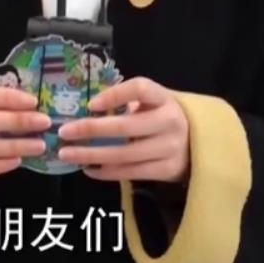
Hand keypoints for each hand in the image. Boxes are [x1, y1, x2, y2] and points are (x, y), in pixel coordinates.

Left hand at [55, 77, 189, 182]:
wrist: (199, 142)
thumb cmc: (163, 117)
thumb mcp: (153, 102)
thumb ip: (127, 102)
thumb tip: (86, 110)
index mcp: (164, 98)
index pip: (140, 89)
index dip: (114, 95)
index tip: (90, 104)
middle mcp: (169, 121)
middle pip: (125, 126)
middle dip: (90, 129)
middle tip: (64, 132)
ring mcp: (169, 148)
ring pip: (124, 154)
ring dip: (91, 155)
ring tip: (67, 154)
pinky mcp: (166, 170)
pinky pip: (130, 173)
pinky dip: (105, 172)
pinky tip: (88, 168)